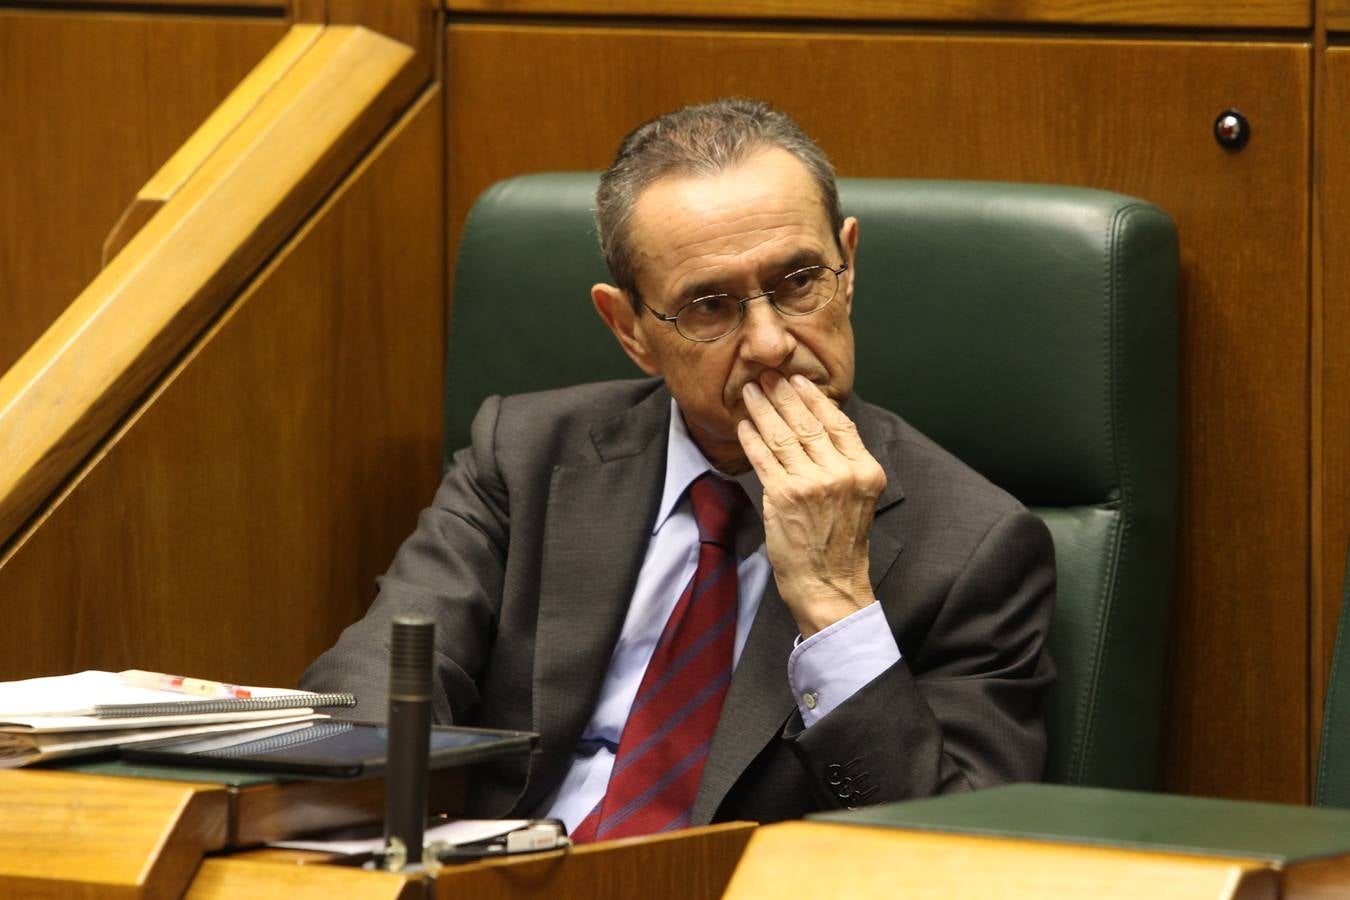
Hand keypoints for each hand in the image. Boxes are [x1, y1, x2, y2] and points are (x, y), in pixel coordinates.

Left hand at [737, 373, 886, 636]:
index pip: (838, 423)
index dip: (814, 399)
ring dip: (762, 409)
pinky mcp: (784, 497)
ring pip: (783, 436)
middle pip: (807, 423)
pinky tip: (743, 425)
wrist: (830, 585)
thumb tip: (816, 426)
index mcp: (865, 471)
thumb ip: (843, 464)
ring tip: (750, 392)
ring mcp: (812, 484)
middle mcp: (842, 474)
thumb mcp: (857, 498)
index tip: (798, 380)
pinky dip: (751, 438)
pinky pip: (763, 458)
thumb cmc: (839, 544)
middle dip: (783, 395)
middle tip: (766, 375)